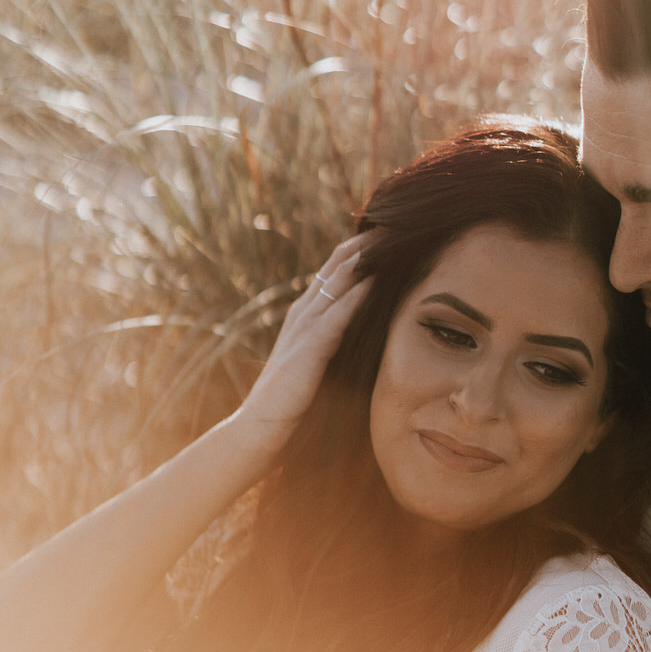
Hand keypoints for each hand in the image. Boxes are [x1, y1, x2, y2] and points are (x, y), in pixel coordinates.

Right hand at [235, 234, 370, 455]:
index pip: (334, 276)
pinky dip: (353, 298)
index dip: (357, 255)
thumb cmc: (292, 402)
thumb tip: (359, 334)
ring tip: (383, 239)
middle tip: (389, 224)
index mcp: (305, 318)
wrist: (260, 428)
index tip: (384, 236)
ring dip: (359, 262)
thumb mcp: (318, 364)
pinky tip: (371, 281)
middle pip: (335, 271)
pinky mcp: (307, 351)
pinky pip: (334, 318)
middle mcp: (302, 316)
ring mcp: (302, 331)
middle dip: (361, 248)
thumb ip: (333, 344)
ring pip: (335, 286)